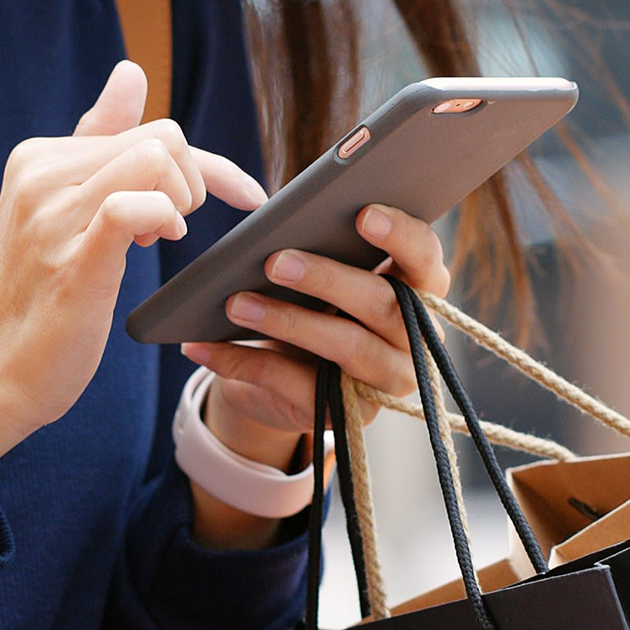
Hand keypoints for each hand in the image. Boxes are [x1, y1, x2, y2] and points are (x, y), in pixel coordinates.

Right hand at [0, 60, 266, 498]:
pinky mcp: (73, 259)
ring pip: (155, 158)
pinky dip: (165, 218)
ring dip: (181, 201)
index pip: (143, 126)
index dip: (201, 162)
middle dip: (192, 182)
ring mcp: (52, 216)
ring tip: (159, 240)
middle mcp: (39, 175)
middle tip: (171, 232)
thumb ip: (97, 143)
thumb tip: (129, 73)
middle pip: (159, 137)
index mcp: (38, 157)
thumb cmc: (37, 297)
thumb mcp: (62, 210)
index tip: (238, 195)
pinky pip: (136, 205)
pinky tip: (158, 243)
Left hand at [181, 205, 452, 441]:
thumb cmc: (307, 303)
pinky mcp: (349, 415)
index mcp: (417, 288)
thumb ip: (316, 246)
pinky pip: (301, 388)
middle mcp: (416, 337)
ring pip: (348, 347)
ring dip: (287, 322)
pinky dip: (246, 364)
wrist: (281, 376)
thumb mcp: (315, 274)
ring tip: (235, 302)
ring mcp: (387, 381)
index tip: (362, 214)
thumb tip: (275, 224)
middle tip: (275, 261)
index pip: (425, 258)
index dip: (401, 235)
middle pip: (384, 304)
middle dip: (327, 278)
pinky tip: (204, 346)